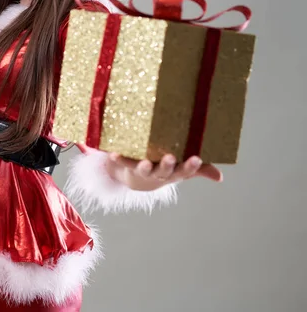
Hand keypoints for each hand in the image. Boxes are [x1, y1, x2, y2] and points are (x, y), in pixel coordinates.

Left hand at [108, 153, 222, 190]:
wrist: (136, 180)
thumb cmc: (164, 169)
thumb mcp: (181, 170)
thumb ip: (200, 171)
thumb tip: (219, 177)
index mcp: (173, 173)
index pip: (185, 171)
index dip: (191, 166)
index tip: (197, 158)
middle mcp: (158, 174)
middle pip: (164, 171)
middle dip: (167, 165)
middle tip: (170, 157)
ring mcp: (142, 170)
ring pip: (144, 169)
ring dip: (144, 166)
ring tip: (145, 163)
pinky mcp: (128, 166)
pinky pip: (123, 162)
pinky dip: (118, 159)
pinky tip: (113, 154)